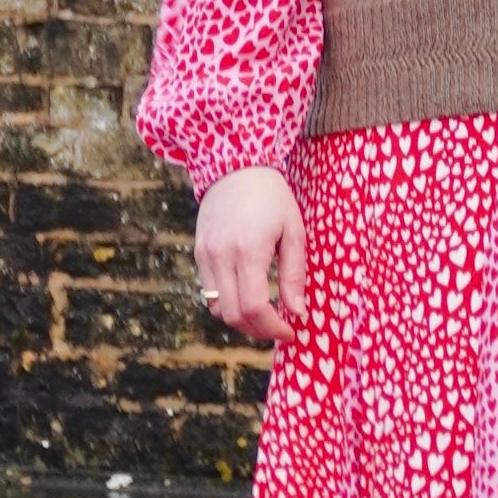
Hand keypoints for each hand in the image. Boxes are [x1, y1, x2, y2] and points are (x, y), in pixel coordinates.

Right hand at [194, 166, 305, 347]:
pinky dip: (228, 304)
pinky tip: (247, 297)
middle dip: (258, 330)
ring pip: (217, 309)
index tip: (290, 331)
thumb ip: (294, 274)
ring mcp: (205, 256)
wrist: (234, 165)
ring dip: (241, 320)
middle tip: (279, 329)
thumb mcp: (292, 231)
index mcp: (248, 250)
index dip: (273, 327)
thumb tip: (298, 313)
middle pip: (233, 315)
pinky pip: (209, 292)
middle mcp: (221, 256)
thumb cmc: (271, 196)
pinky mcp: (199, 253)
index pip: (255, 306)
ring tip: (264, 316)